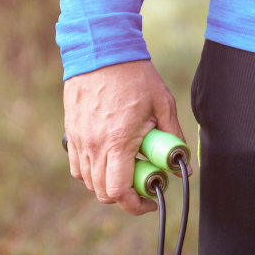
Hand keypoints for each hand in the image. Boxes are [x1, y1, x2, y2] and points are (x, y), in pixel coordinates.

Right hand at [64, 60, 187, 214]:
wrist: (101, 50)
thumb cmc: (134, 76)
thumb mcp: (162, 105)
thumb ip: (173, 138)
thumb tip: (183, 165)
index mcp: (118, 141)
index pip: (119, 191)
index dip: (136, 205)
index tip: (151, 199)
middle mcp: (94, 145)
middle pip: (103, 192)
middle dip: (125, 196)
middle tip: (142, 182)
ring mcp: (79, 140)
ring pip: (88, 182)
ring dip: (108, 183)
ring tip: (126, 167)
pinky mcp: (71, 132)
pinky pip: (77, 166)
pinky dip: (91, 172)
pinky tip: (107, 158)